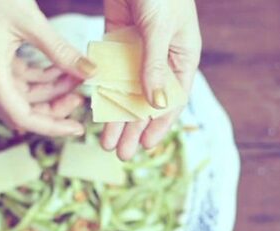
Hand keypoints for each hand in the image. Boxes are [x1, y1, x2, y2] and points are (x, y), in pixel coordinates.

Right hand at [0, 0, 96, 135]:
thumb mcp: (31, 22)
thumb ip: (61, 51)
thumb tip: (90, 71)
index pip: (24, 118)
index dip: (53, 127)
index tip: (77, 128)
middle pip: (22, 110)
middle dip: (53, 107)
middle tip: (80, 97)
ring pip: (21, 95)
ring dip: (48, 90)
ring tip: (74, 77)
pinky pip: (15, 79)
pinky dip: (38, 77)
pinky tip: (57, 67)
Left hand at [101, 0, 201, 159]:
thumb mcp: (160, 29)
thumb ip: (156, 65)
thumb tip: (156, 104)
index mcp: (182, 56)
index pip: (173, 99)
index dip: (159, 124)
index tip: (144, 145)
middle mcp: (161, 58)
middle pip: (147, 102)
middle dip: (132, 128)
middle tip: (119, 153)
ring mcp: (139, 51)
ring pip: (127, 92)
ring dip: (116, 116)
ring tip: (104, 139)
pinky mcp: (117, 42)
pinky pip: (112, 73)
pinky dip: (106, 92)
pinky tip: (96, 110)